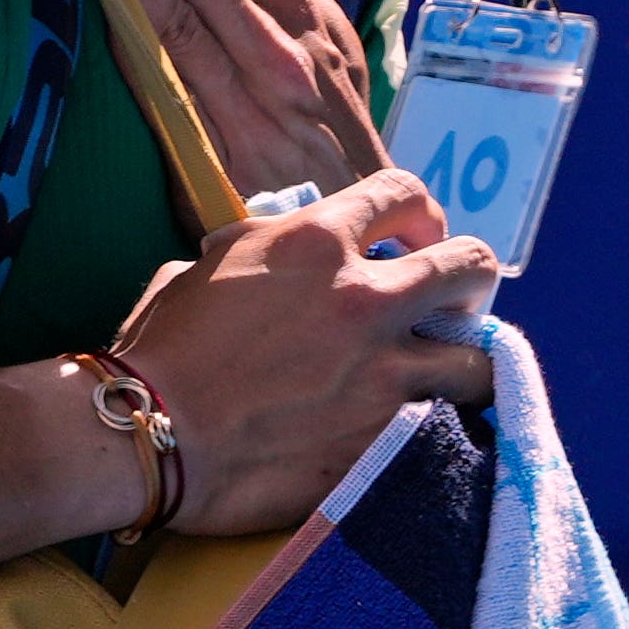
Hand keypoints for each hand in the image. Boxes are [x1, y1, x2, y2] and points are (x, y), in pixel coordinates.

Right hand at [110, 172, 494, 532]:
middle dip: (469, 281)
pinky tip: (422, 425)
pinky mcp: (385, 435)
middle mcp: (364, 296)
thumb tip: (278, 247)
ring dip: (463, 362)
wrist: (149, 434)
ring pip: (479, 356)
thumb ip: (263, 249)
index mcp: (316, 241)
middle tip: (448, 305)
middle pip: (470, 264)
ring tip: (442, 376)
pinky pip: (448, 421)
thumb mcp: (205, 267)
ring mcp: (383, 370)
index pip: (405, 193)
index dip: (420, 213)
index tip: (413, 239)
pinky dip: (441, 421)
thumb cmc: (161, 350)